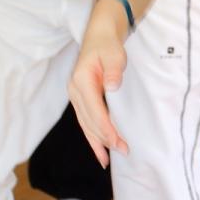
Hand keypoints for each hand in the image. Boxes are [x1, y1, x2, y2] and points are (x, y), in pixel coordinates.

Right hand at [68, 27, 128, 166]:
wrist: (99, 38)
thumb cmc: (107, 46)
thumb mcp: (114, 55)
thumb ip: (113, 71)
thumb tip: (112, 87)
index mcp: (81, 81)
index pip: (94, 110)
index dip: (106, 128)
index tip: (118, 141)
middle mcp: (75, 92)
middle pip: (89, 121)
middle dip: (105, 139)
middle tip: (124, 151)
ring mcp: (76, 97)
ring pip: (85, 125)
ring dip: (98, 142)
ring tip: (108, 160)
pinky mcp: (81, 101)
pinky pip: (86, 123)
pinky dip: (93, 137)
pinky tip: (100, 151)